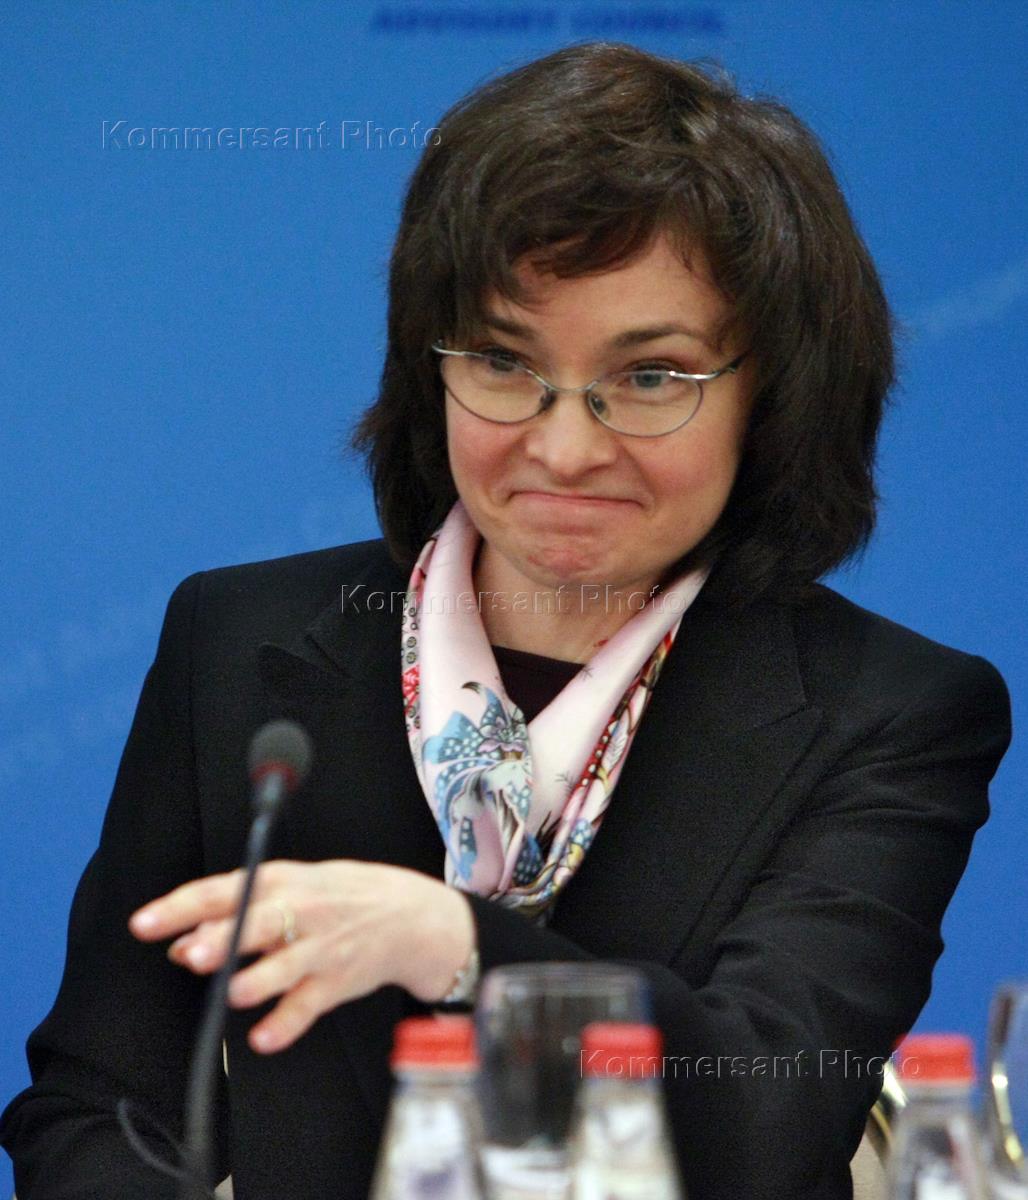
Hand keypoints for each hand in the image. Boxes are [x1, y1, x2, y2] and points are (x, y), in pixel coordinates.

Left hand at [128, 860, 474, 1052]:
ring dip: (255, 981)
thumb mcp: (293, 888)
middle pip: (256, 923)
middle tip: (191, 954)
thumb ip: (236, 913)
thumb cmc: (339, 897)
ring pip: (282, 967)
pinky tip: (262, 1038)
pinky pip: (307, 1007)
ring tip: (232, 994)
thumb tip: (179, 942)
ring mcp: (320, 949)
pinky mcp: (336, 983)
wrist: (411, 915)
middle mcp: (301, 912)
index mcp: (282, 881)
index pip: (224, 889)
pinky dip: (285, 1025)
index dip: (181, 906)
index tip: (142, 923)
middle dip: (223, 939)